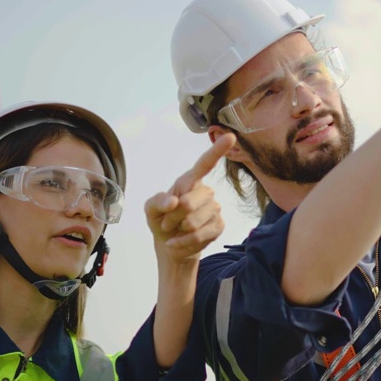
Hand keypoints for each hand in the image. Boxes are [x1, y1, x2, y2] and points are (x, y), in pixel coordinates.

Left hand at [145, 134, 232, 264]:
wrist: (170, 244)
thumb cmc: (161, 220)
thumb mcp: (150, 210)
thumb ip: (157, 201)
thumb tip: (174, 201)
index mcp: (189, 181)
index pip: (205, 164)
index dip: (217, 150)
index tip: (230, 137)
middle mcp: (205, 192)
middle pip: (188, 203)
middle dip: (172, 217)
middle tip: (167, 222)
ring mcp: (214, 209)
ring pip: (193, 222)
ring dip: (178, 230)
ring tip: (176, 230)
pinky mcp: (218, 226)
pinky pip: (199, 235)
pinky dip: (183, 241)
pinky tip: (177, 241)